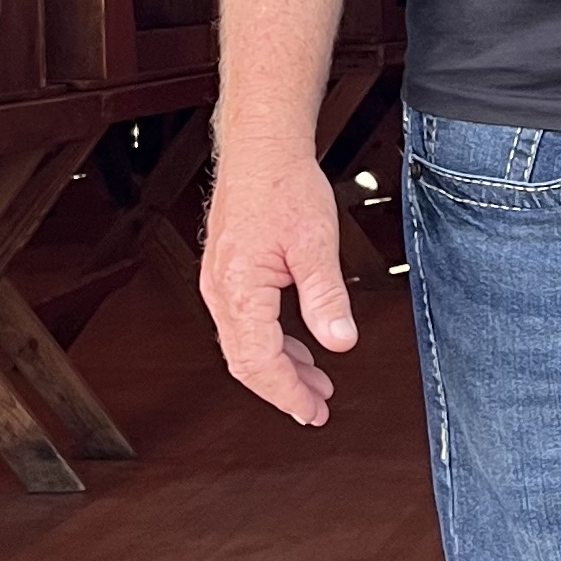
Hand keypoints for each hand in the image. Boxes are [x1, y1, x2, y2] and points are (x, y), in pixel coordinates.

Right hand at [201, 146, 357, 427]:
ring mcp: (219, 283)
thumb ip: (327, 296)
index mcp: (239, 288)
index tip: (312, 411)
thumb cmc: (284, 186)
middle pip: (245, 361)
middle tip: (316, 409)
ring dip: (279, 369)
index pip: (258, 361)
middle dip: (282, 390)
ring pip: (243, 345)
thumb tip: (340, 341)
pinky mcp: (227, 274)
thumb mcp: (317, 243)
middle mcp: (220, 290)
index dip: (287, 393)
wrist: (261, 149)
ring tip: (315, 385)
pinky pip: (244, 324)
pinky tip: (298, 348)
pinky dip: (271, 344)